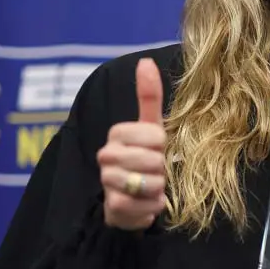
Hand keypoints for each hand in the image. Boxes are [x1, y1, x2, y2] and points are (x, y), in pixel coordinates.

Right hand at [96, 58, 167, 230]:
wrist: (134, 197)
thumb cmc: (147, 156)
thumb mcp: (152, 126)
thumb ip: (149, 95)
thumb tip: (145, 60)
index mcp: (117, 132)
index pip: (155, 136)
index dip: (163, 146)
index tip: (157, 149)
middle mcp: (106, 155)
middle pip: (153, 161)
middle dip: (162, 169)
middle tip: (155, 170)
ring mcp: (107, 181)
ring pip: (149, 184)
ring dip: (159, 189)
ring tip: (151, 186)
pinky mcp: (112, 208)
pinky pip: (145, 207)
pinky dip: (153, 207)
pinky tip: (146, 203)